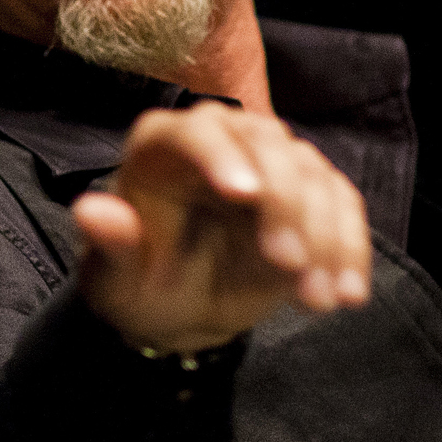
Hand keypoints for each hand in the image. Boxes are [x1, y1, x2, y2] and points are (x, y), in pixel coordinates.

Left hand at [73, 101, 372, 353]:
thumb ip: (111, 245)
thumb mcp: (115, 279)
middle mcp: (223, 140)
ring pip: (314, 177)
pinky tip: (347, 294)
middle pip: (269, 147)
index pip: (197, 133)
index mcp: (165, 146)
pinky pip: (342, 207)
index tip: (245, 195)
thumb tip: (91, 211)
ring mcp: (272, 163)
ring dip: (325, 236)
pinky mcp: (310, 193)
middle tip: (287, 265)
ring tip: (316, 299)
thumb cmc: (138, 284)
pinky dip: (350, 249)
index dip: (221, 156)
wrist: (179, 309)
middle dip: (286, 205)